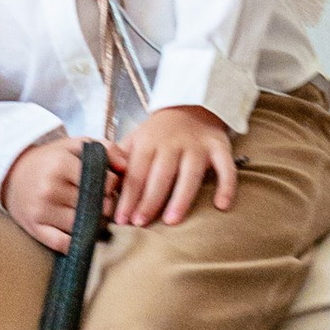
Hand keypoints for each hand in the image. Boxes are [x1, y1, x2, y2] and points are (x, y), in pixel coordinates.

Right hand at [0, 134, 120, 250]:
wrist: (12, 175)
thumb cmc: (49, 161)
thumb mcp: (74, 145)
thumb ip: (104, 148)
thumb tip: (126, 166)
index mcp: (60, 164)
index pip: (104, 182)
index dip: (112, 186)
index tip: (106, 185)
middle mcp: (50, 188)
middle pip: (97, 206)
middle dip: (104, 205)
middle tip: (99, 201)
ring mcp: (41, 210)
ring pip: (84, 225)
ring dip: (93, 223)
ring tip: (89, 213)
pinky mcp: (35, 228)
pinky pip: (64, 243)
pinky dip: (76, 241)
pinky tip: (78, 232)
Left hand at [115, 104, 237, 225]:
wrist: (192, 106)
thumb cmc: (159, 133)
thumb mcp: (136, 139)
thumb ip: (120, 159)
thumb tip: (104, 182)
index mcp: (148, 142)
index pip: (136, 173)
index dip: (128, 197)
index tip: (122, 219)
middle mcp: (173, 143)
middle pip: (160, 175)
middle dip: (149, 200)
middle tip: (140, 223)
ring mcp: (198, 145)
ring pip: (190, 174)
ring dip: (181, 198)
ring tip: (172, 220)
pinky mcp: (220, 147)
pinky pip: (226, 167)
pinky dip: (226, 186)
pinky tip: (222, 206)